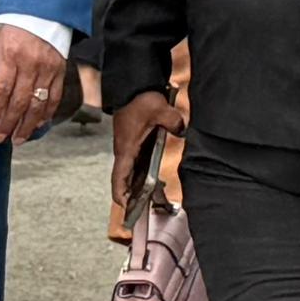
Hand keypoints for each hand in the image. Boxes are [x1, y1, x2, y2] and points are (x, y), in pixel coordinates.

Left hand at [0, 20, 66, 143]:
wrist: (43, 7)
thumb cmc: (13, 22)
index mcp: (11, 55)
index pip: (1, 89)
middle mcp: (31, 64)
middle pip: (19, 100)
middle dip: (9, 123)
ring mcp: (48, 69)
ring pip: (38, 103)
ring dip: (27, 124)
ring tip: (17, 138)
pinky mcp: (60, 70)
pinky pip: (55, 96)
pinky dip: (47, 113)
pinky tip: (39, 125)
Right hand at [108, 89, 180, 213]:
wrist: (133, 86)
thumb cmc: (140, 99)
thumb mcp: (158, 109)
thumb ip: (171, 121)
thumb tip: (181, 129)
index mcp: (126, 148)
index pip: (118, 175)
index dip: (120, 192)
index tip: (124, 207)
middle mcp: (125, 151)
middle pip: (126, 180)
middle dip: (133, 196)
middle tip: (142, 213)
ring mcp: (130, 148)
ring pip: (132, 174)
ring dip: (140, 188)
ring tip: (155, 202)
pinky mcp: (136, 144)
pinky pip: (138, 165)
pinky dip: (144, 176)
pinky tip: (157, 184)